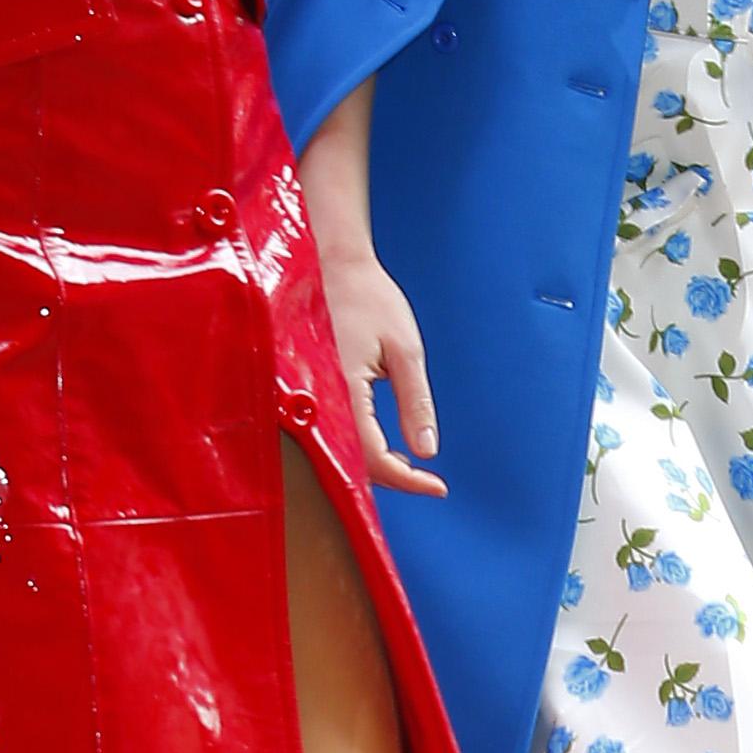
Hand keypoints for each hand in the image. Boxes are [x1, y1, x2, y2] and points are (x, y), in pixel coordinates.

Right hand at [315, 243, 446, 498]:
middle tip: (429, 481)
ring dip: (376, 466)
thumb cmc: (370, 300)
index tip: (437, 486)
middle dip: (394, 478)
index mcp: (344, 389)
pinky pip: (337, 430)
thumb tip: (426, 451)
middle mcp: (322, 397)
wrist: (335, 266)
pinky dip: (362, 447)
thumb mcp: (405, 351)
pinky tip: (385, 445)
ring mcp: (314, 393)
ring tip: (410, 465)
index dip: (406, 479)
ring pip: (344, 450)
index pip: (373, 456)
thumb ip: (415, 404)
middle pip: (355, 461)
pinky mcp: (314, 388)